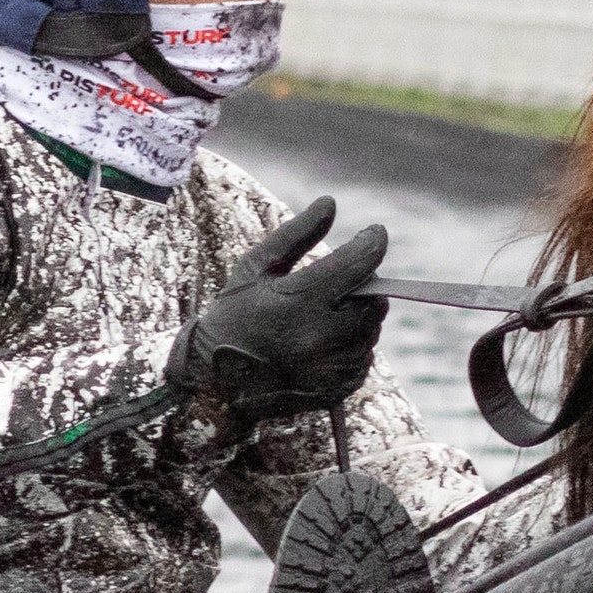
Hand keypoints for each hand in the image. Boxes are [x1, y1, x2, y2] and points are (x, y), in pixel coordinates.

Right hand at [168, 196, 390, 422]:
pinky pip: (364, 357)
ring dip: (358, 315)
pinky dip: (352, 344)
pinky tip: (322, 342)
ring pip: (371, 329)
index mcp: (299, 300)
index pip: (359, 263)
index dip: (373, 243)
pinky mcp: (338, 389)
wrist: (217, 380)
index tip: (375, 233)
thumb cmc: (235, 314)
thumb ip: (296, 234)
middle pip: (373, 298)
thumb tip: (331, 203)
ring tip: (324, 314)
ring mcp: (331, 368)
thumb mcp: (255, 266)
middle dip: (363, 284)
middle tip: (339, 283)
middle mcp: (319, 336)